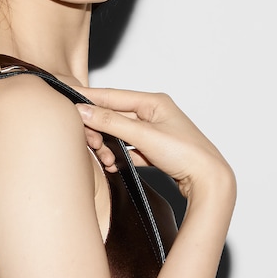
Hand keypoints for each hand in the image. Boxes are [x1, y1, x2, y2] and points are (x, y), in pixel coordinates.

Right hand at [76, 88, 234, 201]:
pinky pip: (128, 148)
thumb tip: (83, 110)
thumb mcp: (144, 136)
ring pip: (119, 134)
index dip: (89, 98)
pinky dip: (119, 156)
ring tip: (106, 159)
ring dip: (108, 146)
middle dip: (99, 130)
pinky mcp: (154, 149)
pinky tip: (115, 164)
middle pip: (113, 115)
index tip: (68, 98)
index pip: (112, 95)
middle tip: (90, 143)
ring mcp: (154, 132)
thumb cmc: (187, 154)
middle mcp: (154, 113)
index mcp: (154, 101)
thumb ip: (111, 122)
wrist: (209, 181)